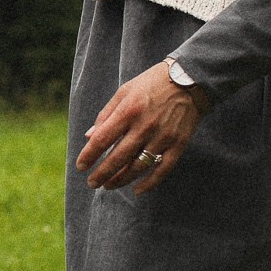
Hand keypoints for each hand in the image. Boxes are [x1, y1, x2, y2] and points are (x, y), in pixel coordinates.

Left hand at [75, 59, 211, 193]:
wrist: (190, 80)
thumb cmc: (151, 84)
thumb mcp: (124, 92)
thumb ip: (106, 115)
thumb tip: (89, 137)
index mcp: (128, 110)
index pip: (102, 140)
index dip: (88, 156)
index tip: (80, 166)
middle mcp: (144, 126)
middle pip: (117, 158)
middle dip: (101, 174)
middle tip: (92, 183)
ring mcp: (163, 137)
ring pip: (138, 167)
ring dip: (121, 180)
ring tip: (108, 186)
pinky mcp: (178, 144)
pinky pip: (162, 169)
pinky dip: (150, 183)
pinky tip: (137, 190)